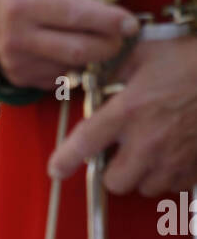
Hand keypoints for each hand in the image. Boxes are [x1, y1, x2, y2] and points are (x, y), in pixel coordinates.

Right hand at [0, 0, 145, 91]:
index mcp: (27, 2)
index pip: (75, 14)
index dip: (108, 20)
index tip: (131, 24)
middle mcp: (17, 36)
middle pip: (77, 49)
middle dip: (107, 46)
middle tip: (121, 38)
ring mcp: (17, 62)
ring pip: (70, 68)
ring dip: (93, 59)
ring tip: (99, 44)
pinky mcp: (19, 79)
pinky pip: (59, 80)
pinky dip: (74, 70)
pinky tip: (74, 56)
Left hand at [47, 35, 196, 195]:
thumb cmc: (192, 59)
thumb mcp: (149, 51)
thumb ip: (116, 66)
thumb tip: (95, 77)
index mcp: (129, 111)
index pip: (86, 142)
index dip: (66, 160)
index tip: (56, 170)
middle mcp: (147, 142)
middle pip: (115, 182)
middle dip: (115, 170)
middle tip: (124, 151)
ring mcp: (173, 160)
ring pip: (144, 187)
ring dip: (144, 174)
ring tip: (155, 149)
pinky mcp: (194, 170)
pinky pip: (174, 187)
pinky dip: (172, 176)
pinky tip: (177, 152)